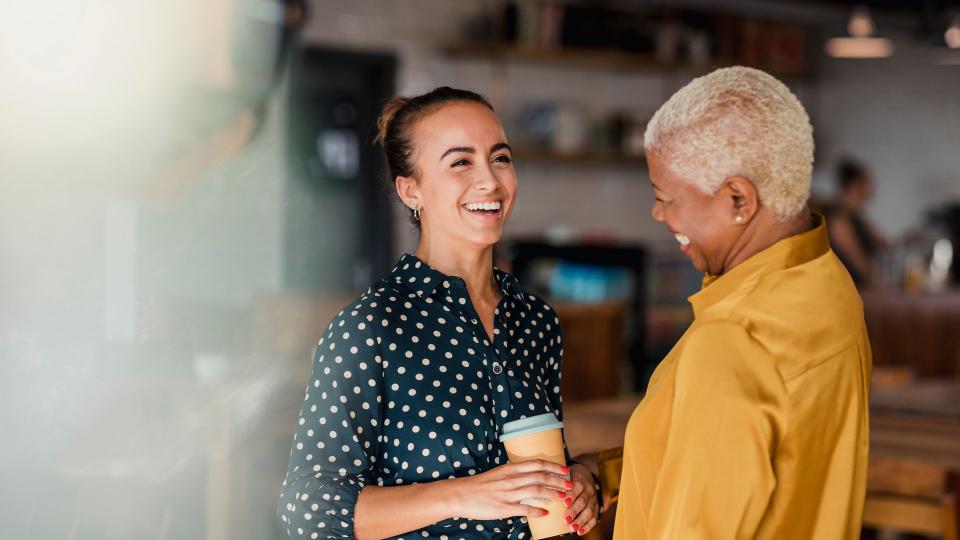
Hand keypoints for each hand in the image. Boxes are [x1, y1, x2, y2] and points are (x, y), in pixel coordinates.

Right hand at [446, 460, 572, 520]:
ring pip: (537, 492)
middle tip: (570, 484)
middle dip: (558, 480)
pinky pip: (526, 509)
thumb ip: (514, 473)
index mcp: (510, 468)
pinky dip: (538, 511)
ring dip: (553, 494)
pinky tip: (546, 512)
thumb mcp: (498, 473)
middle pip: (541, 477)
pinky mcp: (505, 508)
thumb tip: (529, 474)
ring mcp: (509, 494)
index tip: (564, 469)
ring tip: (563, 497)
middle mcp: (512, 479)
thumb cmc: (480, 484)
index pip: (537, 464)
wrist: (461, 494)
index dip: (553, 466)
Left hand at [561, 463, 599, 535]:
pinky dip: (588, 526)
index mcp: (580, 481)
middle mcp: (588, 490)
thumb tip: (539, 491)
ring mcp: (593, 500)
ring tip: (572, 528)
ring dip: (581, 520)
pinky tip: (580, 531)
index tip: (564, 502)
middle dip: (574, 511)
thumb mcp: (565, 475)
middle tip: (566, 520)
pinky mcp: (596, 508)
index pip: (577, 486)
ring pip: (589, 511)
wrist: (587, 476)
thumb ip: (555, 482)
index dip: (572, 495)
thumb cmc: (570, 478)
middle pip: (583, 501)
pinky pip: (594, 518)